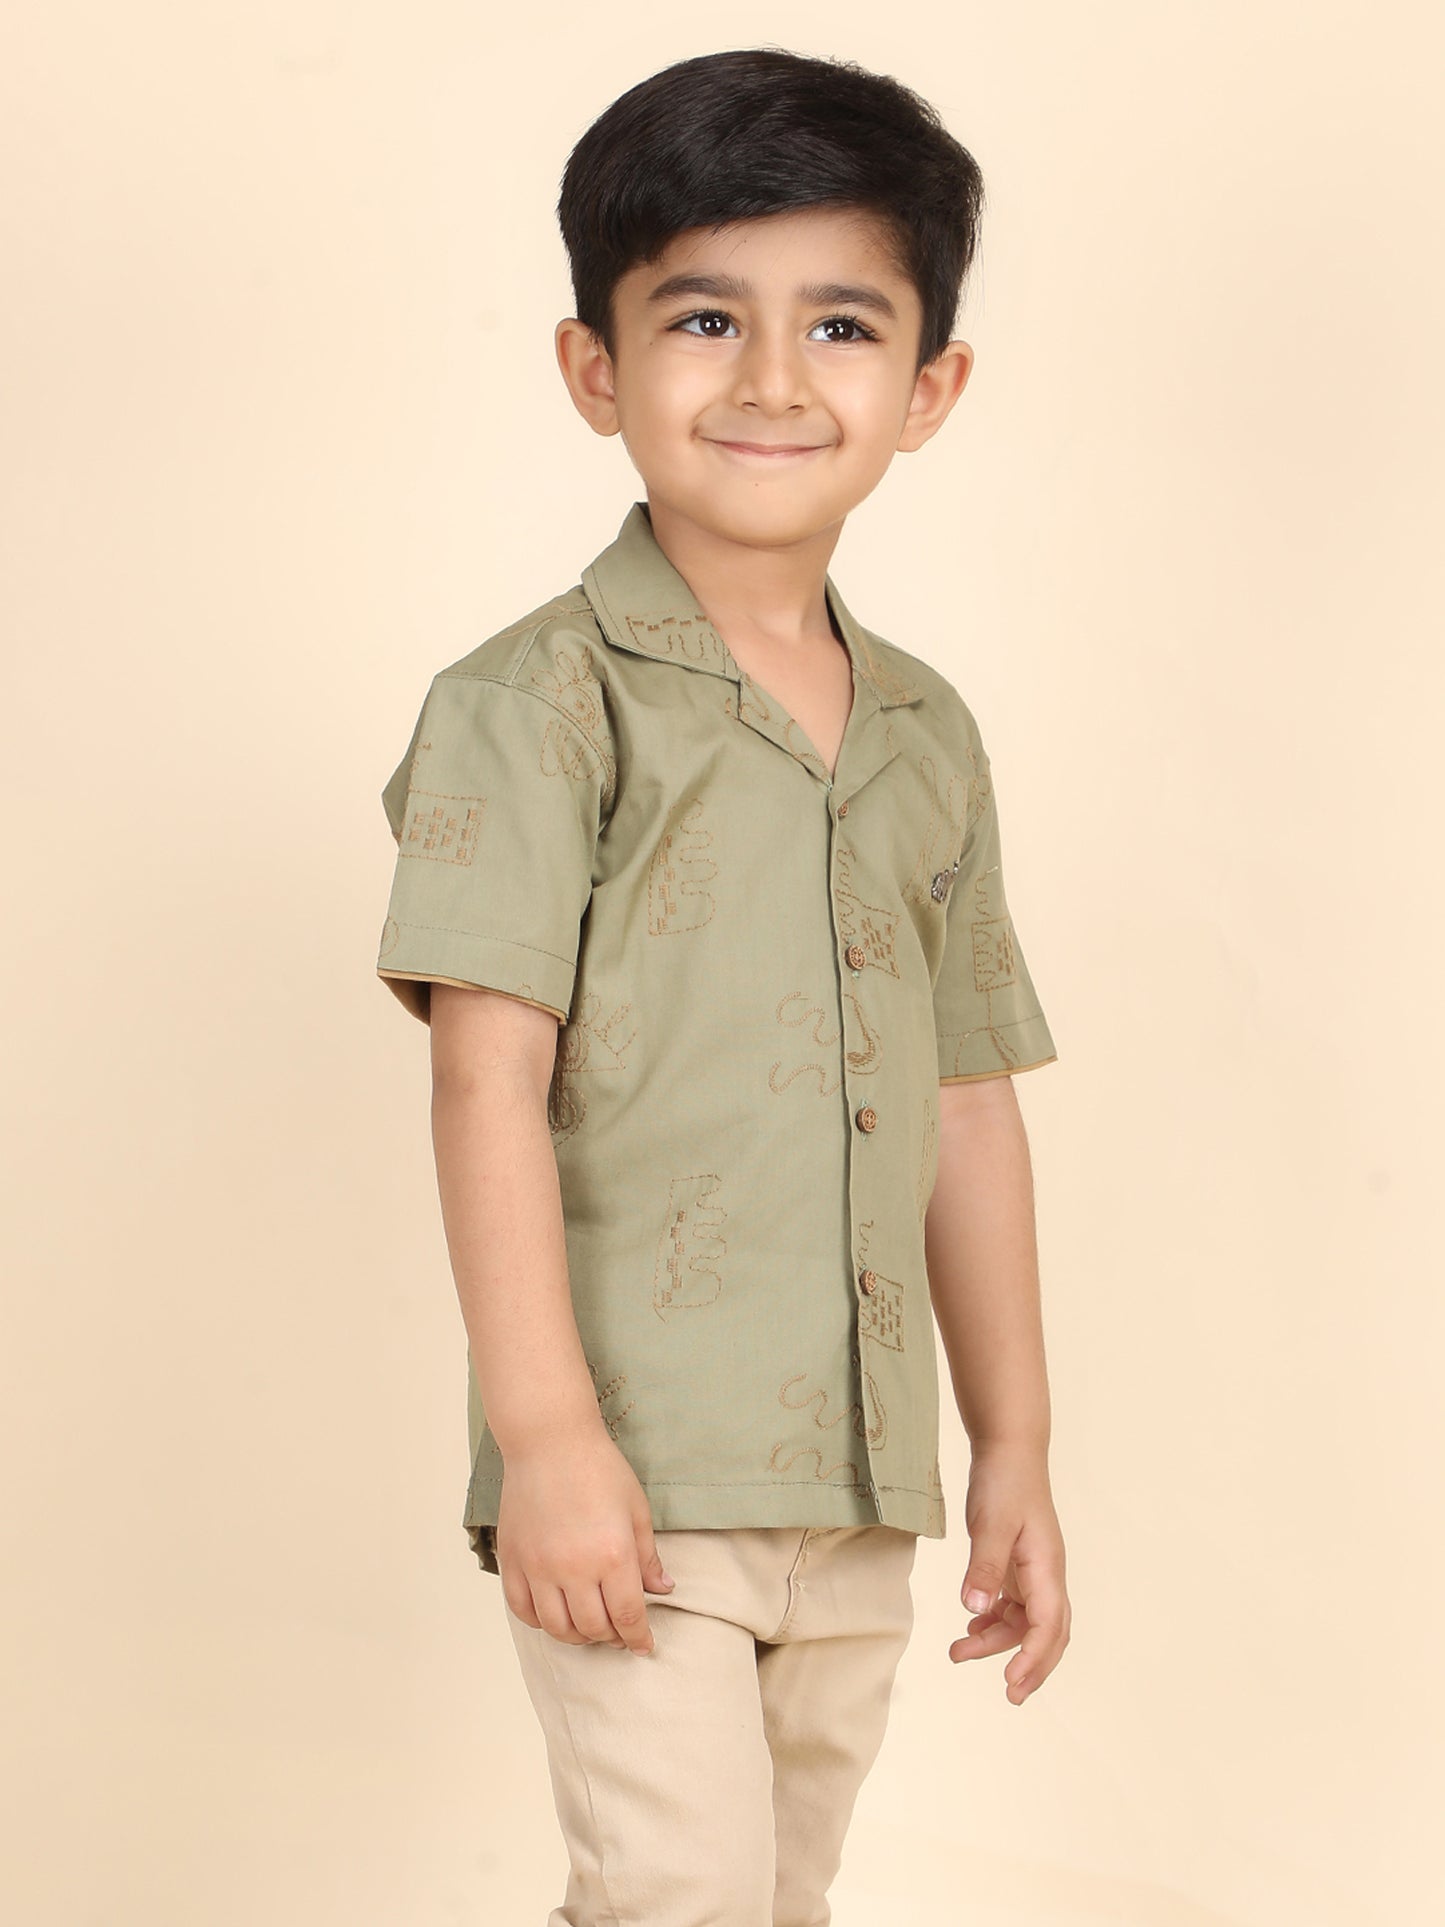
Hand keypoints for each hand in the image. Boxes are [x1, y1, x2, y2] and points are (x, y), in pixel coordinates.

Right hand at [496, 1425, 675, 1655]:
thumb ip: (648, 1556)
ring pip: (557, 1627)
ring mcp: (539, 1566)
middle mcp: (574, 1568)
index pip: (627, 1616)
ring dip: (576, 1635)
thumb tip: (663, 1590)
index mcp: (612, 1554)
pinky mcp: (513, 1560)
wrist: (550, 1441)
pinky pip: (522, 1609)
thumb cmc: (598, 1468)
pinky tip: (554, 1612)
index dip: (639, 1638)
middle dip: (611, 1637)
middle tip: (618, 1632)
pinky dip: (539, 1621)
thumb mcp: (636, 1509)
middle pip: (593, 1628)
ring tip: (588, 1626)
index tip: (644, 1646)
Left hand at [949, 1444, 1069, 1702]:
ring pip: (1025, 1623)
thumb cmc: (1003, 1482)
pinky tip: (970, 1625)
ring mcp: (1033, 1571)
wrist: (1007, 1449)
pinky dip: (994, 1621)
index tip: (1010, 1684)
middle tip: (1008, 1696)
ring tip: (957, 1652)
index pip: (1049, 1626)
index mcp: (1046, 1568)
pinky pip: (1012, 1605)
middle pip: (1048, 1634)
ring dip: (998, 1642)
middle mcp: (1046, 1575)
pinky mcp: (1017, 1564)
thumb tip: (973, 1611)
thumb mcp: (990, 1523)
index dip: (1033, 1659)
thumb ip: (983, 1567)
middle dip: (1030, 1666)